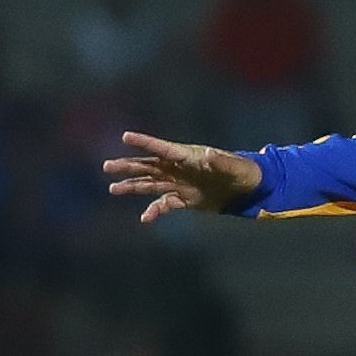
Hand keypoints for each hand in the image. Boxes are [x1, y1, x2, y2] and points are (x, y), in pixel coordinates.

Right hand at [104, 131, 261, 221]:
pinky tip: (144, 218)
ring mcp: (179, 184)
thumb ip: (221, 161)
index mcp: (188, 156)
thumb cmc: (242, 170)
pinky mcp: (184, 199)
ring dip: (132, 186)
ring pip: (150, 184)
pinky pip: (164, 204)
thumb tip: (209, 155)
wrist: (248, 188)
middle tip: (107, 167)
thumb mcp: (233, 166)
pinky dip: (154, 211)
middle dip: (128, 166)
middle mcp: (178, 169)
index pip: (163, 148)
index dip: (145, 143)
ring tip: (113, 189)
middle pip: (149, 166)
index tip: (125, 136)